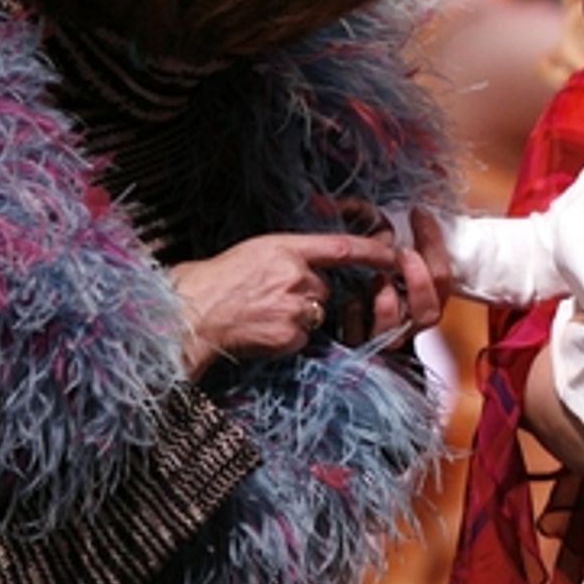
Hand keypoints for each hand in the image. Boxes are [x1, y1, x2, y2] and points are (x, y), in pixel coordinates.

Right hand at [170, 231, 400, 377]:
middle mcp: (296, 275)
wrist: (191, 314)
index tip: (392, 253)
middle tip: (272, 297)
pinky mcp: (292, 334)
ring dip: (299, 315)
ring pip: (316, 312)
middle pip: (325, 287)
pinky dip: (288, 336)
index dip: (372, 251)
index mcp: (284, 248)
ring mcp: (296, 307)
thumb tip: (309, 269)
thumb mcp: (253, 252)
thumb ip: (287, 258)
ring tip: (262, 313)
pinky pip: (303, 336)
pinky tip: (262, 330)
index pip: (341, 247)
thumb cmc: (214, 281)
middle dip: (309, 294)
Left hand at [337, 207, 452, 347]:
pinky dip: (356, 319)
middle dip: (419, 280)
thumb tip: (344, 201)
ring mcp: (386, 337)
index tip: (418, 213)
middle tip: (403, 253)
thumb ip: (367, 222)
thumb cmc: (356, 270)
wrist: (328, 313)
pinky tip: (350, 302)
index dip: (433, 243)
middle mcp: (409, 320)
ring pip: (399, 330)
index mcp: (424, 295)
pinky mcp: (360, 346)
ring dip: (389, 302)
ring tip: (377, 279)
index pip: (442, 275)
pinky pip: (363, 339)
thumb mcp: (368, 244)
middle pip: (430, 311)